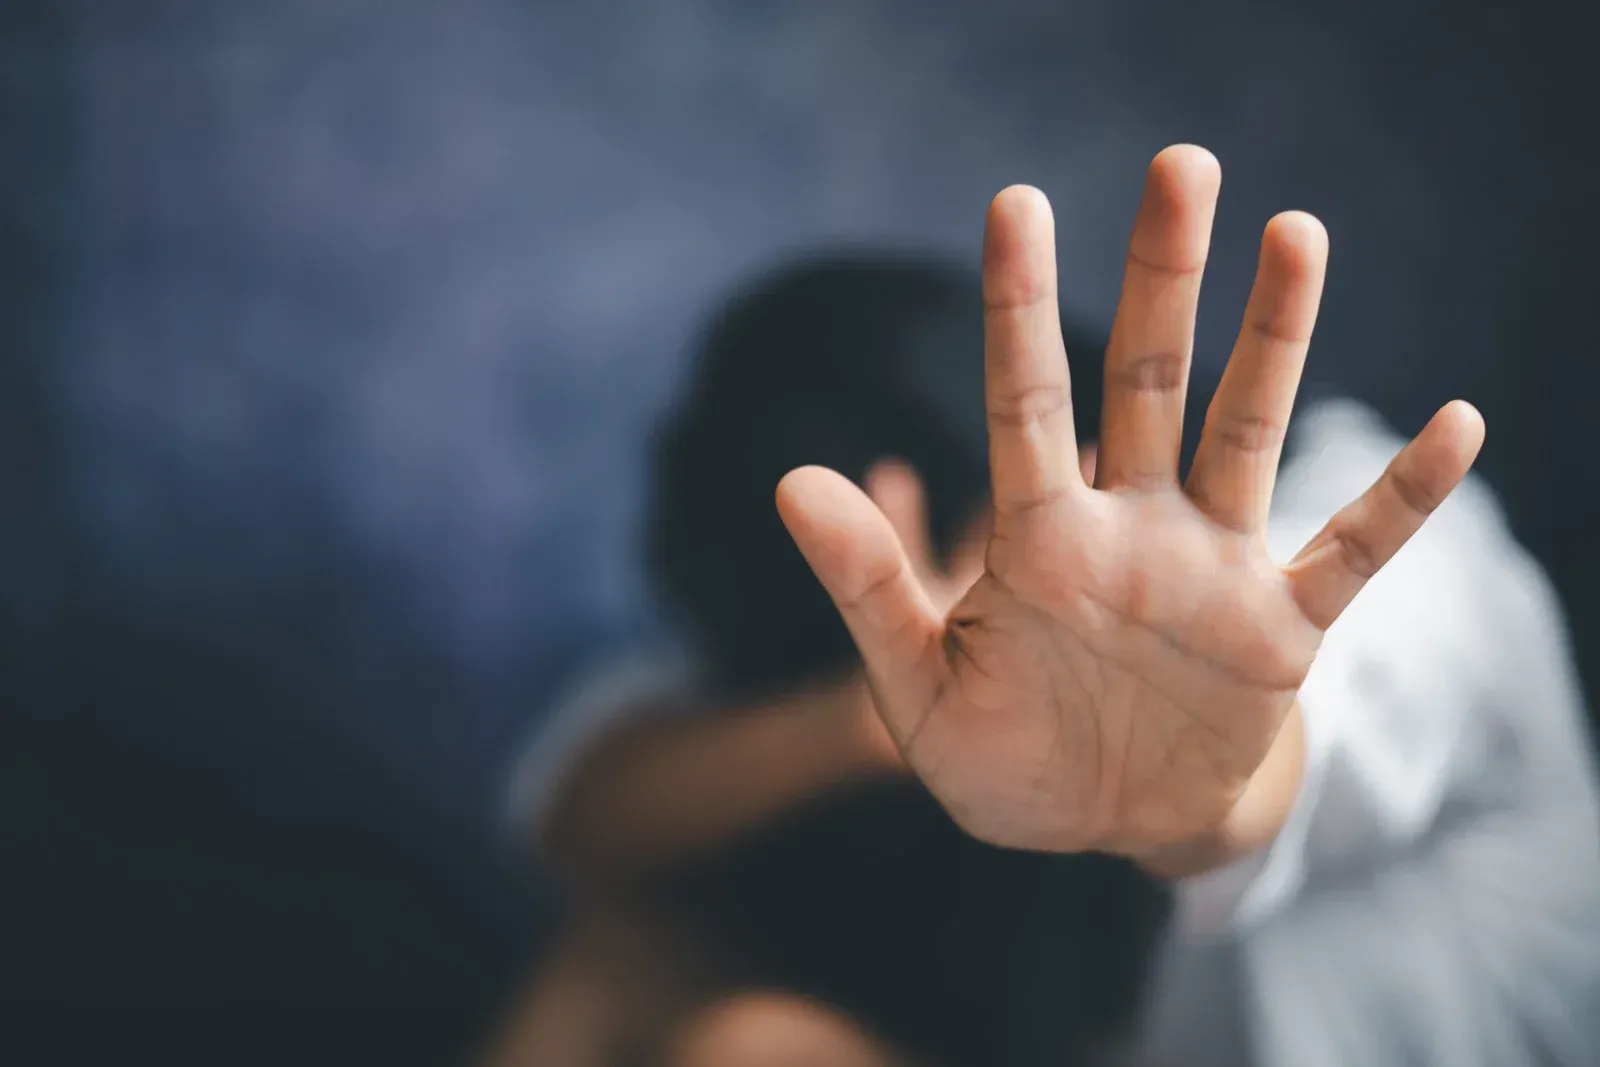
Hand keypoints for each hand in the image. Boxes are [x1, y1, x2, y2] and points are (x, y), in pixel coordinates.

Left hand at [776, 146, 1483, 862]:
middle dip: (1162, 277)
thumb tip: (787, 481)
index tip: (1016, 203)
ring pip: (1245, 431)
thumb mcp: (918, 691)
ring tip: (1295, 232)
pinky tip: (1457, 425)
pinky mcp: (1280, 628)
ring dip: (1274, 340)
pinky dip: (1402, 498)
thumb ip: (865, 589)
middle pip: (1146, 379)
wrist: (1110, 826)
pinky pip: (1351, 551)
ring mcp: (1210, 569)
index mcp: (1037, 539)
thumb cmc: (1008, 757)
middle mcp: (1129, 528)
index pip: (1024, 400)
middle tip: (1179, 163)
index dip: (1017, 305)